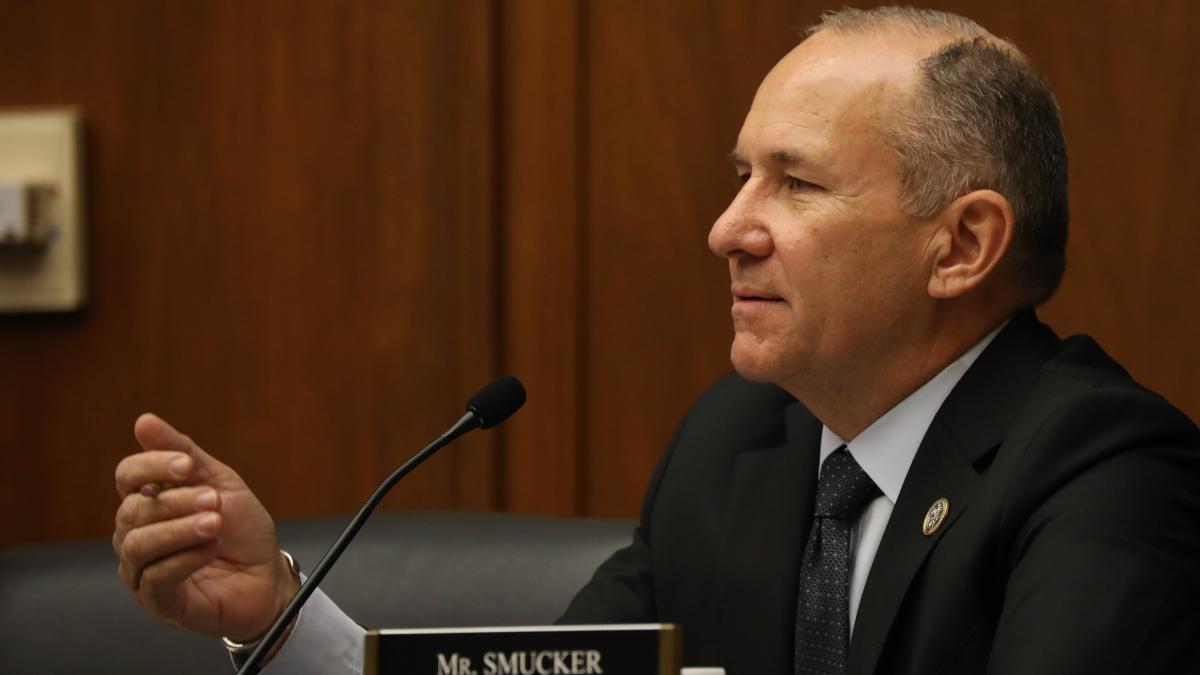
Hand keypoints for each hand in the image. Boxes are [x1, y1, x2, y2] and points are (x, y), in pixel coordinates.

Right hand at [113, 413, 299, 639]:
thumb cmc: (241, 530)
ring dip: (180, 530)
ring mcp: (143, 569)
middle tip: (214, 501)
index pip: (127, 476)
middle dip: (176, 501)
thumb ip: (184, 454)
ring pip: (138, 545)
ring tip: (215, 524)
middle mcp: (138, 534)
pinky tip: (210, 550)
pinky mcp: (157, 600)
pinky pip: (154, 578)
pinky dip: (184, 560)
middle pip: (132, 510)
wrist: (267, 575)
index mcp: (150, 501)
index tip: (186, 466)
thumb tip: (144, 421)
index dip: (151, 466)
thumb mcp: (220, 482)